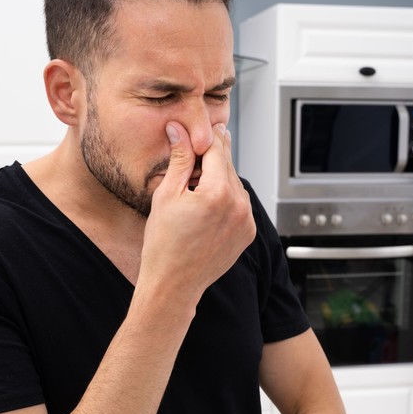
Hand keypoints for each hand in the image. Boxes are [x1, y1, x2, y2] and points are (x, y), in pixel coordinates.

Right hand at [139, 121, 255, 308]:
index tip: (197, 129)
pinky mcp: (248, 232)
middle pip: (227, 165)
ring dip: (217, 179)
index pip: (216, 149)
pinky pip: (239, 204)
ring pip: (234, 183)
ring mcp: (247, 220)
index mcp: (218, 192)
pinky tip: (204, 210)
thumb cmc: (164, 244)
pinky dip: (225, 199)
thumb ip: (179, 159)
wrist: (174, 284)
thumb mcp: (166, 195)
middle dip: (209, 159)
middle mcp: (239, 205)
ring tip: (193, 193)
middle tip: (189, 161)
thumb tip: (179, 129)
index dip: (204, 137)